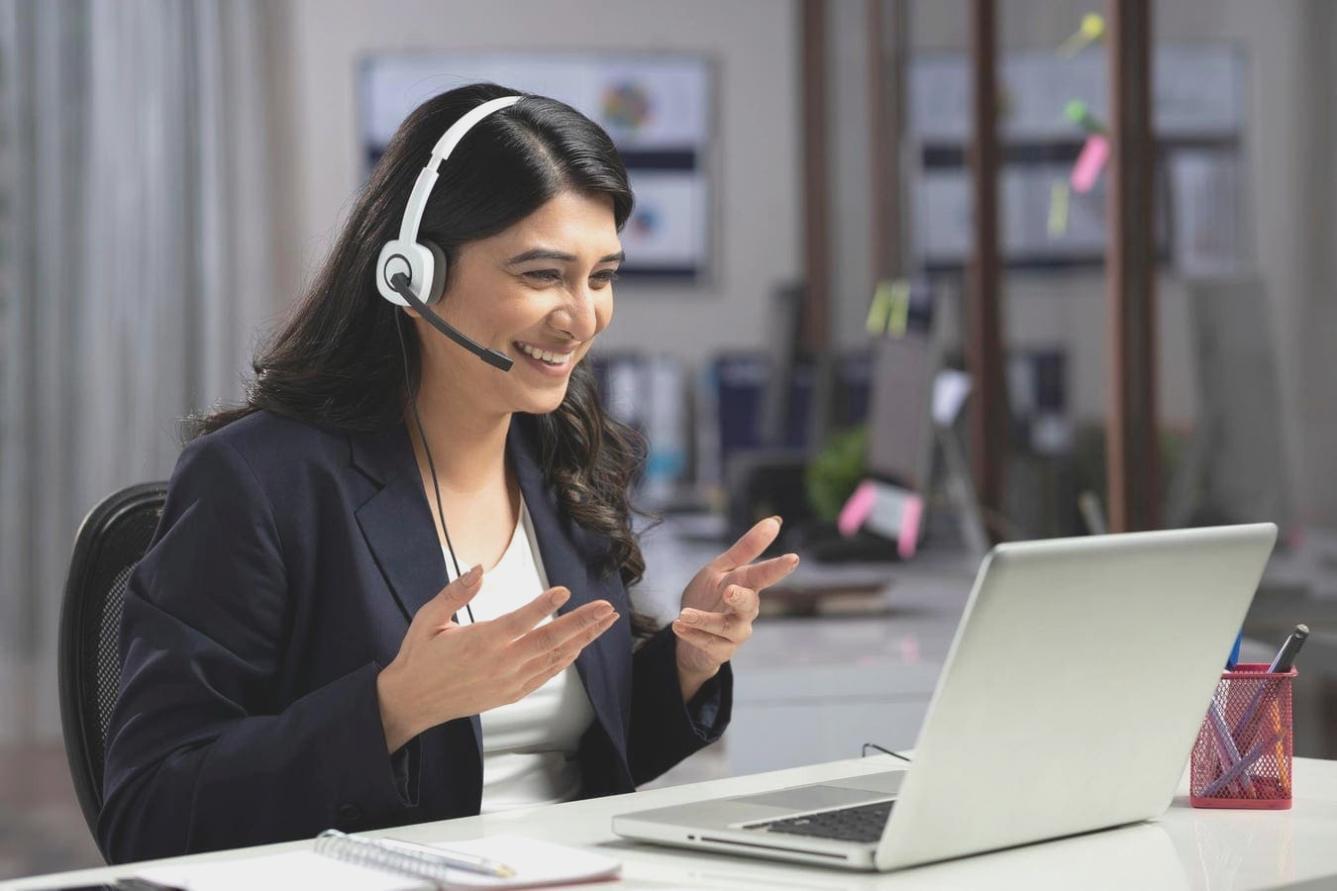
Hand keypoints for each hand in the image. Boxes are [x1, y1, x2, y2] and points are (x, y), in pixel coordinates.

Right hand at [376, 564, 618, 751]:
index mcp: (481, 641)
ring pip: (554, 658)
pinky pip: (546, 675)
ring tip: (604, 622)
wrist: (411, 701)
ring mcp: (509, 681)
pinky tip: (579, 647)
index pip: (521, 620)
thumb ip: (455, 592)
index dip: (545, 605)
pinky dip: (565, 660)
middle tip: (607, 608)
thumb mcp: (427, 618)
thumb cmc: (419, 657)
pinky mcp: (510, 694)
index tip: (565, 590)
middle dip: (583, 622)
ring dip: (583, 639)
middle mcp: (501, 663)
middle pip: (551, 640)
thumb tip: (480, 570)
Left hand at [672, 516, 798, 698]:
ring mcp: (735, 633)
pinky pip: (707, 643)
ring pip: (726, 628)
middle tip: (729, 591)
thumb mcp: (722, 568)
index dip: (777, 567)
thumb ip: (746, 548)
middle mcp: (745, 611)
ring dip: (704, 620)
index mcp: (747, 586)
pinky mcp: (719, 651)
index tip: (793, 558)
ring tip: (684, 614)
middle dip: (741, 598)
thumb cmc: (711, 596)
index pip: (763, 574)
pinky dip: (692, 634)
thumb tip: (774, 521)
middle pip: (749, 605)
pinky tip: (677, 625)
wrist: (691, 633)